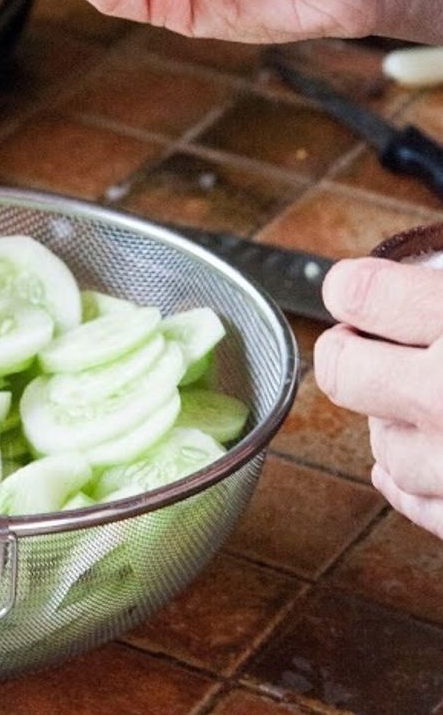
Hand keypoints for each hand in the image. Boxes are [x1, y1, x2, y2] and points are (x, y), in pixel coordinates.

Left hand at [314, 257, 442, 539]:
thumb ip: (441, 297)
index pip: (356, 293)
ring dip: (397, 421)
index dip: (355, 290)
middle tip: (384, 347)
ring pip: (381, 444)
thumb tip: (416, 272)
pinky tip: (437, 450)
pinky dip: (421, 478)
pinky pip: (417, 500)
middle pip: (341, 372)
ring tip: (442, 403)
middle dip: (353, 355)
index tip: (362, 293)